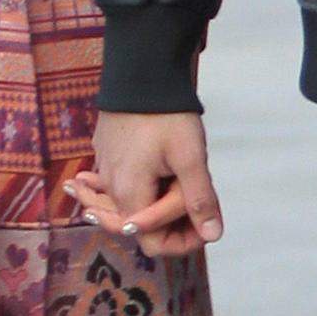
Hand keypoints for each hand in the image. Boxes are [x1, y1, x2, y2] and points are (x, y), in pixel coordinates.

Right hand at [70, 112, 221, 258]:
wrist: (140, 73)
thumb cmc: (167, 116)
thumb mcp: (190, 158)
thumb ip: (200, 199)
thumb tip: (212, 234)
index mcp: (130, 195)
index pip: (153, 242)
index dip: (183, 241)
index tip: (206, 223)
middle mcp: (111, 188)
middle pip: (141, 225)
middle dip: (172, 221)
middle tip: (198, 203)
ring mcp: (104, 169)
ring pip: (130, 203)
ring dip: (157, 203)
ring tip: (181, 189)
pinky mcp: (105, 152)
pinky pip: (118, 183)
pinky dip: (139, 186)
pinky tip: (158, 174)